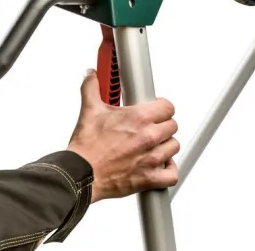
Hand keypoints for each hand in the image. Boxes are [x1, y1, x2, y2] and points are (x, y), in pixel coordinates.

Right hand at [66, 69, 179, 202]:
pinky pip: (172, 174)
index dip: (161, 107)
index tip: (155, 109)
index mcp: (139, 118)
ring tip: (153, 145)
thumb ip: (92, 88)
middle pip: (172, 126)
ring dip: (165, 145)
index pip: (167, 106)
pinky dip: (169, 170)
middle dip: (162, 125)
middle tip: (150, 127)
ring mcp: (151, 158)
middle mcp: (149, 137)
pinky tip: (161, 165)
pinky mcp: (149, 178)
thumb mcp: (89, 110)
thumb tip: (91, 76)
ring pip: (173, 147)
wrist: (81, 174)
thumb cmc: (87, 147)